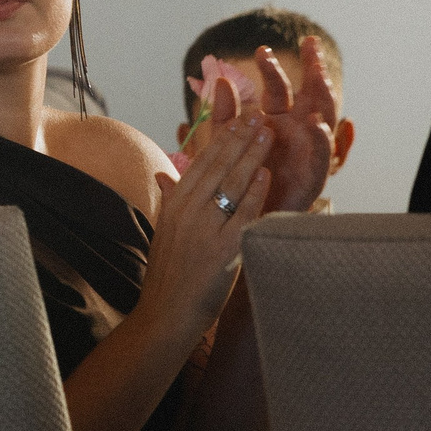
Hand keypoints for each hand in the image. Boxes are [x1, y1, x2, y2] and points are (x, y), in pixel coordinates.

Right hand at [147, 110, 273, 336]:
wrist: (165, 313)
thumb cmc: (168, 276)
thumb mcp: (163, 232)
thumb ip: (169, 202)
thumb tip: (165, 177)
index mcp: (172, 205)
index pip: (199, 163)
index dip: (221, 139)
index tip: (238, 120)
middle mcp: (185, 211)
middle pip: (216, 166)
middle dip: (239, 139)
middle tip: (258, 116)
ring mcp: (202, 228)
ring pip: (229, 183)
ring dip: (250, 156)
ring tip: (267, 134)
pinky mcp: (220, 248)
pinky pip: (241, 214)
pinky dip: (254, 192)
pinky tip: (266, 175)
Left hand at [179, 43, 339, 212]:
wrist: (237, 220)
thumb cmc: (233, 179)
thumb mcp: (223, 142)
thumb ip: (223, 113)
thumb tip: (220, 81)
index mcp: (274, 120)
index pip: (278, 87)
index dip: (272, 68)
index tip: (260, 49)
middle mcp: (295, 132)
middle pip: (310, 94)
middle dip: (313, 68)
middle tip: (310, 42)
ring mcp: (308, 151)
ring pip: (324, 118)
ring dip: (325, 97)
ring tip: (320, 77)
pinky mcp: (313, 175)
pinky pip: (325, 156)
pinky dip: (323, 139)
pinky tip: (316, 123)